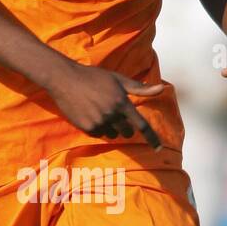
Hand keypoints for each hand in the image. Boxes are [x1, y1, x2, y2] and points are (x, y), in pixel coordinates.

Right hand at [48, 60, 164, 147]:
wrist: (65, 79)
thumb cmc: (93, 77)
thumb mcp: (118, 79)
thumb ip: (139, 88)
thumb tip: (161, 89)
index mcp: (122, 102)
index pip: (141, 125)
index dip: (152, 138)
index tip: (158, 148)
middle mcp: (112, 114)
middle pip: (127, 132)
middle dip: (126, 127)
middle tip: (117, 115)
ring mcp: (99, 122)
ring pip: (112, 134)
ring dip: (111, 127)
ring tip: (100, 111)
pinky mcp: (87, 128)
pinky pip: (99, 134)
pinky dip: (98, 128)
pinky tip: (90, 114)